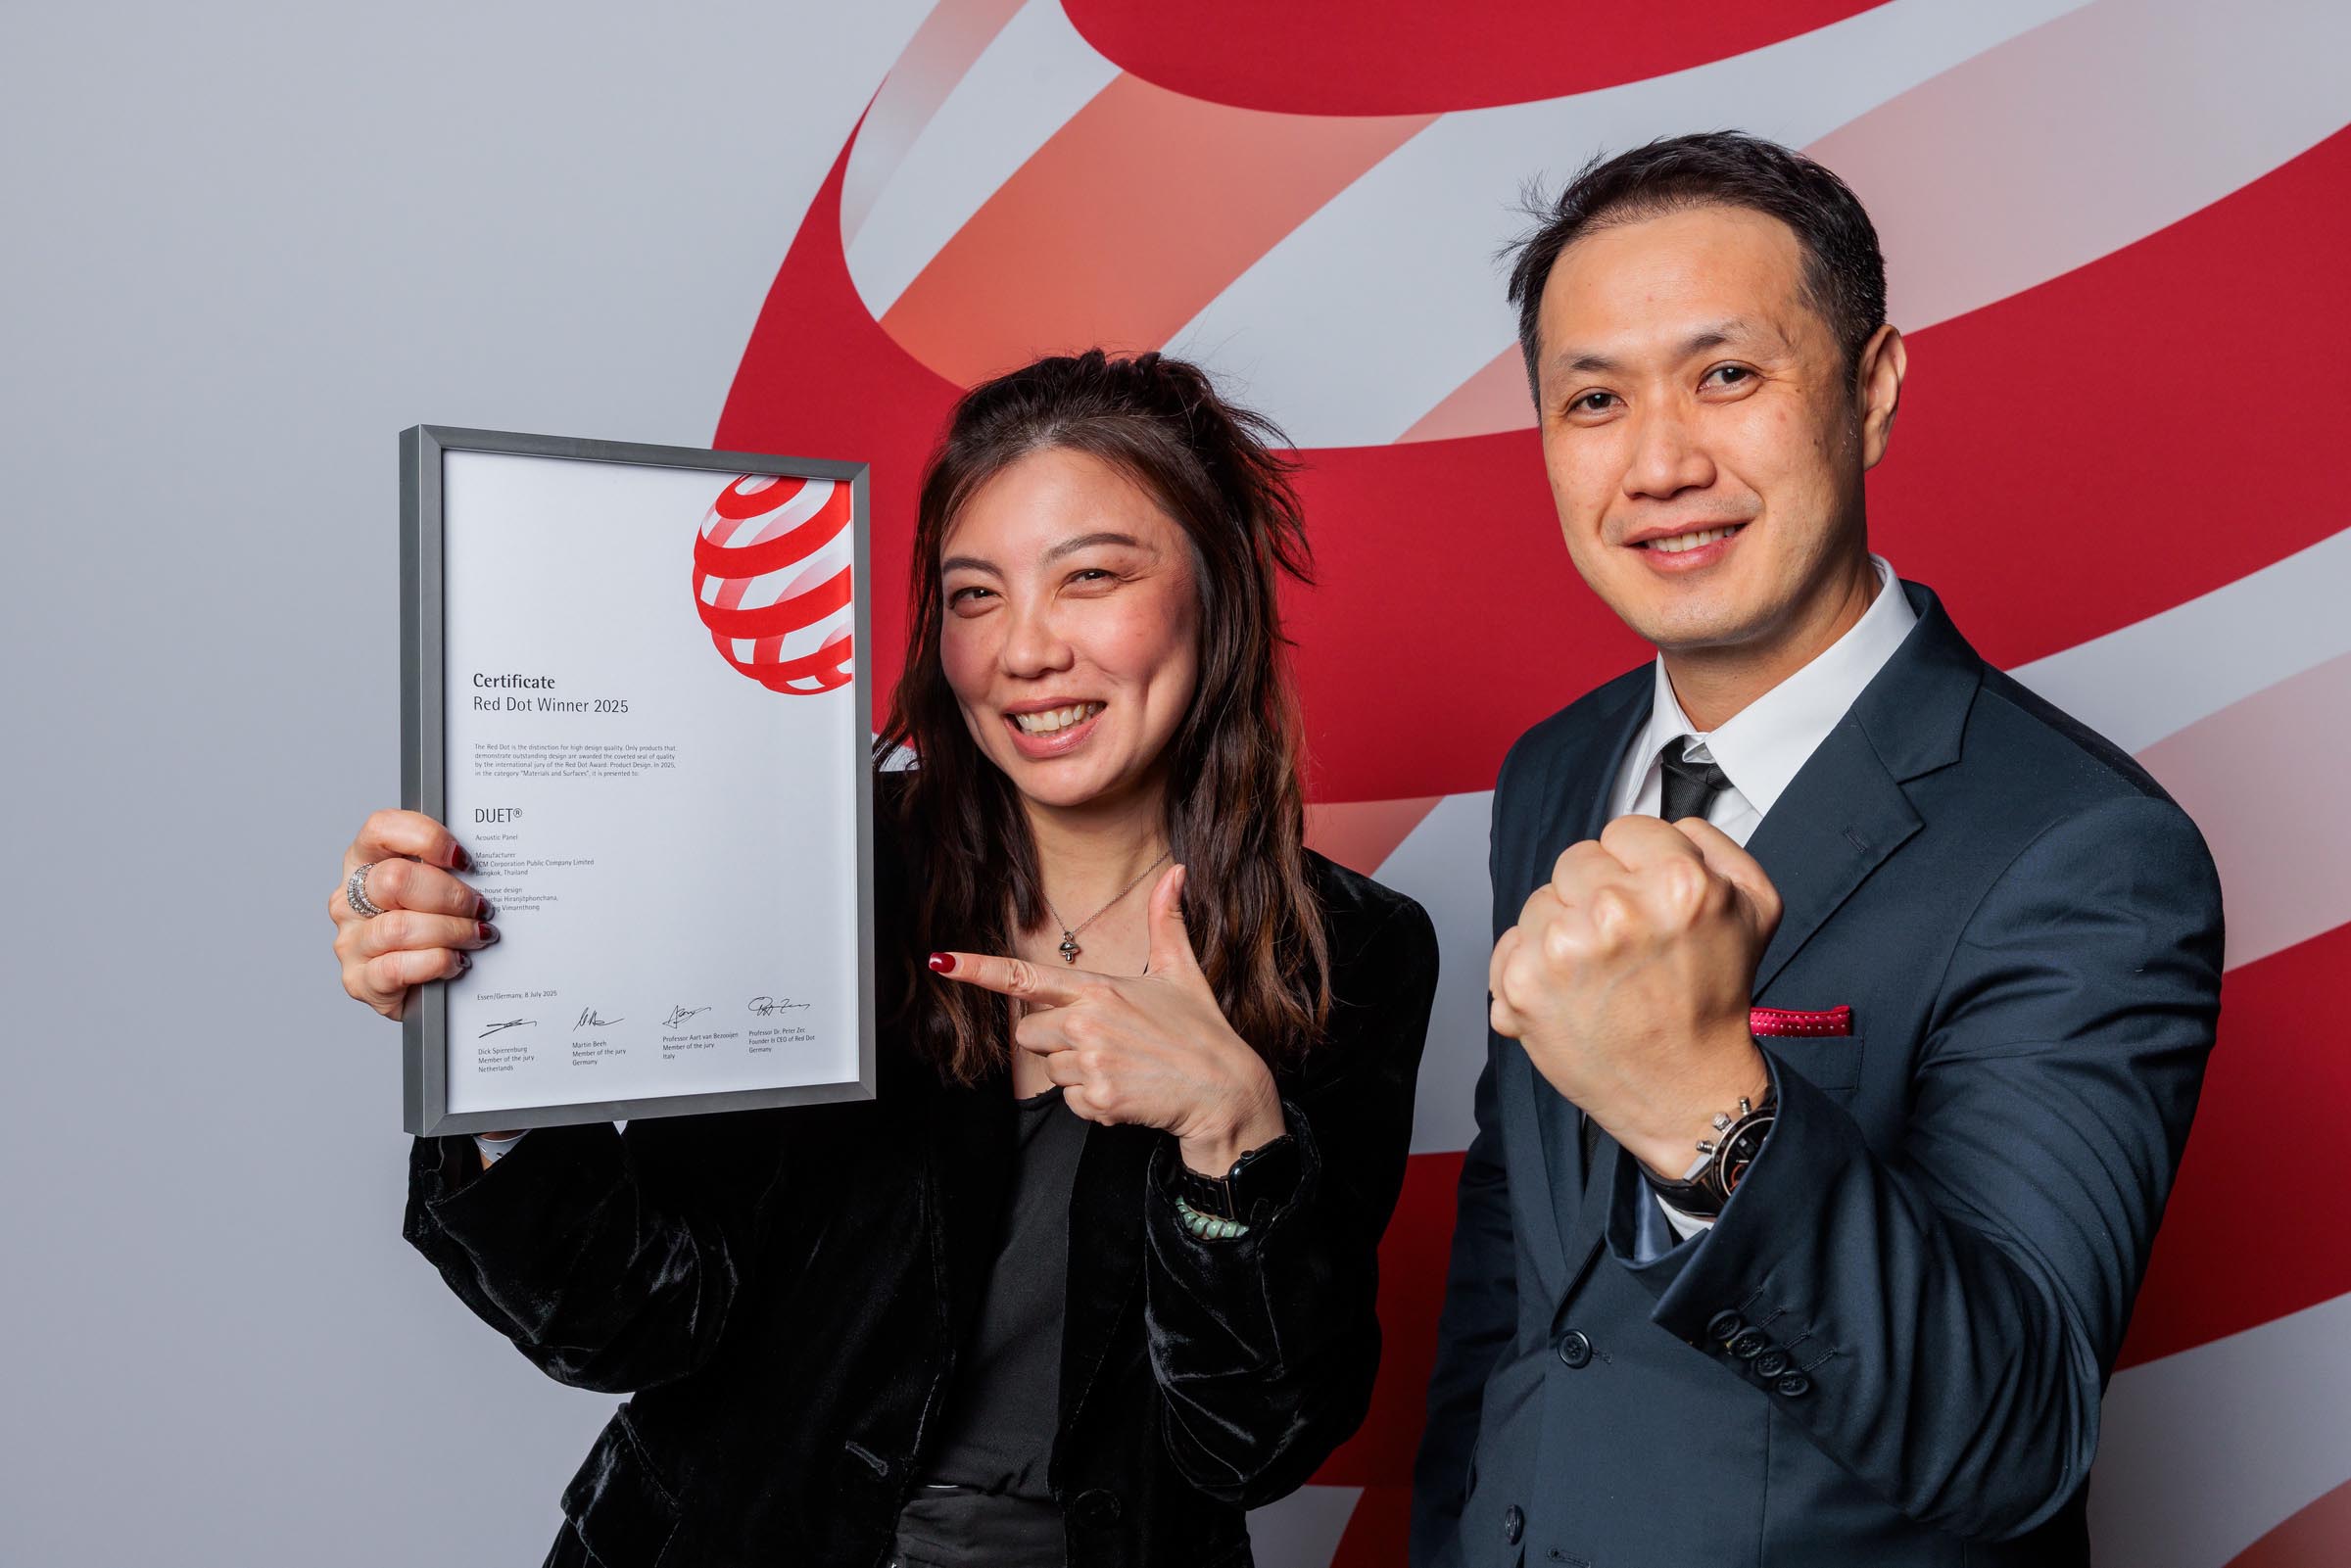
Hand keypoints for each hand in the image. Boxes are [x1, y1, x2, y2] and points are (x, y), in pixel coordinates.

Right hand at [329, 809, 496, 1021]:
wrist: (423, 990)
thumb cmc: (434, 930)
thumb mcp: (439, 892)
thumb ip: (450, 871)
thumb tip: (489, 867)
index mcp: (366, 864)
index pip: (381, 829)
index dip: (426, 838)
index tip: (463, 859)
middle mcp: (350, 900)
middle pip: (395, 879)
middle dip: (451, 895)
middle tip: (481, 908)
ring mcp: (351, 941)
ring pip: (400, 927)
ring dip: (451, 931)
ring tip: (477, 937)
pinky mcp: (359, 980)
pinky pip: (397, 967)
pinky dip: (436, 963)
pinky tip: (455, 962)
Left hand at [930, 864, 1285, 1174]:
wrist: (1225, 1091)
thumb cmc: (1202, 1032)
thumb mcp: (1183, 972)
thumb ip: (1167, 921)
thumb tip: (1176, 872)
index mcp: (1098, 988)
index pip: (1024, 977)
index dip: (977, 969)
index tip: (942, 961)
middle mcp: (1086, 1021)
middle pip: (1028, 1034)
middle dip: (1056, 1042)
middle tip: (1107, 1045)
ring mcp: (1090, 1061)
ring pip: (1050, 1072)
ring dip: (1079, 1076)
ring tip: (1125, 1069)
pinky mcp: (1098, 1098)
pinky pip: (1071, 1103)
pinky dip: (1095, 1104)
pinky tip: (1128, 1093)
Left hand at [1489, 815, 1781, 1178]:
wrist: (1686, 1093)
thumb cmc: (1713, 1002)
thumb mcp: (1755, 908)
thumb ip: (1713, 845)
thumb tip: (1668, 826)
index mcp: (1678, 883)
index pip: (1624, 831)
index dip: (1637, 867)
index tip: (1647, 904)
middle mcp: (1616, 911)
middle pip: (1577, 861)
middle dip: (1597, 896)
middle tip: (1627, 947)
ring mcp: (1563, 949)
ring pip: (1541, 902)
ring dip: (1563, 931)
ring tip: (1601, 976)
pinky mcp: (1523, 985)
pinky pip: (1510, 944)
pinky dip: (1531, 967)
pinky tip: (1569, 994)